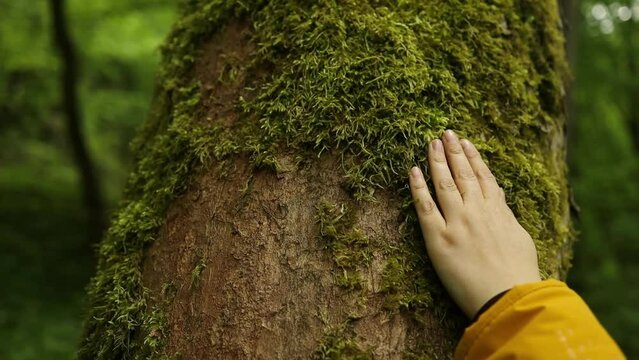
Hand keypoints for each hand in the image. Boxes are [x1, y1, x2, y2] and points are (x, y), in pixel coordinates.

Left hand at [407, 130, 540, 318]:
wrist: (509, 297)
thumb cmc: (518, 274)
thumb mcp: (520, 237)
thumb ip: (506, 214)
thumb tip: (500, 196)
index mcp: (498, 212)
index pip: (484, 177)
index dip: (473, 158)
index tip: (466, 143)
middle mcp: (477, 211)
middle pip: (463, 174)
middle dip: (453, 152)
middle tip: (445, 133)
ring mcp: (457, 223)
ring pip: (443, 184)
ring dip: (436, 161)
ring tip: (431, 143)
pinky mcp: (439, 239)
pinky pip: (424, 207)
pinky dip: (418, 187)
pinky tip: (412, 170)